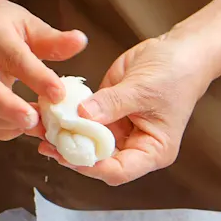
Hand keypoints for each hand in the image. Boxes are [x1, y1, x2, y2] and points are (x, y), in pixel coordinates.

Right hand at [0, 1, 86, 139]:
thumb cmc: (5, 27)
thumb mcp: (30, 25)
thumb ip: (54, 39)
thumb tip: (80, 42)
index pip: (13, 56)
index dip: (36, 76)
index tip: (58, 94)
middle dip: (7, 106)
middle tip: (34, 121)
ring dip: (7, 123)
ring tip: (37, 125)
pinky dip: (3, 131)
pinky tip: (23, 128)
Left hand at [38, 34, 212, 184]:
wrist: (179, 50)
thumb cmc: (174, 73)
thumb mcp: (143, 89)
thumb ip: (111, 104)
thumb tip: (81, 116)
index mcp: (152, 151)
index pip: (118, 170)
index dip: (91, 167)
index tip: (68, 154)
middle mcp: (134, 146)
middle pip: (98, 161)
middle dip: (72, 154)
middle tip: (47, 144)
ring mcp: (119, 131)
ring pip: (87, 143)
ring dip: (65, 137)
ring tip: (40, 130)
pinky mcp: (107, 114)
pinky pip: (85, 121)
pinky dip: (68, 119)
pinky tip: (49, 115)